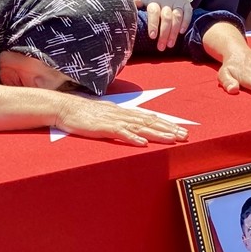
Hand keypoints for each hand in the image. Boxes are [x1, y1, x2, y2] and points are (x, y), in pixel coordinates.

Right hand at [53, 94, 188, 145]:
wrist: (65, 108)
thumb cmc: (84, 113)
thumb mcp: (106, 115)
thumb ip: (120, 120)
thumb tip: (133, 127)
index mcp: (123, 112)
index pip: (149, 117)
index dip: (166, 123)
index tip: (180, 130)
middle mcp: (122, 114)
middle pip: (150, 121)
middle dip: (168, 129)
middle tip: (185, 136)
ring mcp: (113, 120)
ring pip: (140, 127)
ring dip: (157, 133)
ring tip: (172, 139)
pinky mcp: (103, 127)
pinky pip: (120, 133)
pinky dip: (132, 138)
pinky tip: (143, 143)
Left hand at [136, 0, 192, 50]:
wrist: (168, 1)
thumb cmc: (153, 9)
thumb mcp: (144, 7)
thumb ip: (137, 7)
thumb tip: (133, 3)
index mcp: (153, 2)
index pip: (154, 11)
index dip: (153, 24)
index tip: (152, 37)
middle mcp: (166, 1)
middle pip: (166, 17)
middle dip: (164, 33)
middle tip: (161, 47)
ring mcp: (177, 2)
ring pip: (177, 16)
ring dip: (174, 32)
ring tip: (170, 45)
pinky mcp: (186, 5)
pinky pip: (188, 13)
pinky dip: (185, 22)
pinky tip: (182, 32)